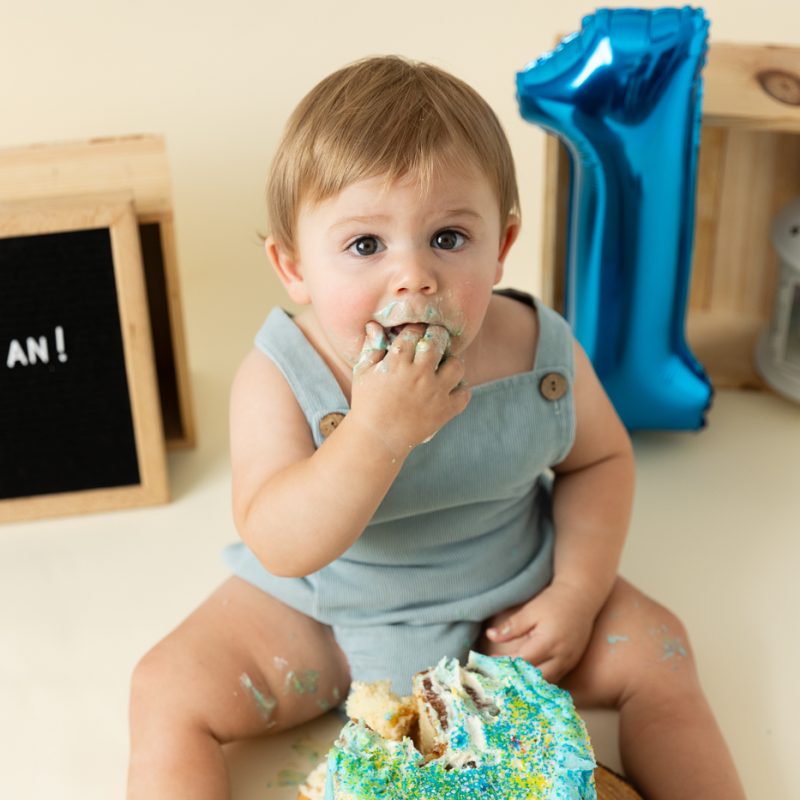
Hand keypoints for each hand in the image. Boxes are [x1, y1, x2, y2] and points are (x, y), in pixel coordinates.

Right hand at [349, 322, 469, 457]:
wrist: (378, 438)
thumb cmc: (367, 403)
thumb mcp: (363, 373)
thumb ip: (371, 347)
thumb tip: (374, 324)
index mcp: (397, 363)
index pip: (413, 332)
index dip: (415, 329)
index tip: (415, 333)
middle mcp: (419, 375)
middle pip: (437, 341)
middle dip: (436, 336)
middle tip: (433, 341)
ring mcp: (435, 393)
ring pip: (457, 365)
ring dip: (452, 362)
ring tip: (443, 366)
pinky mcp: (445, 410)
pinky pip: (465, 393)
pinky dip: (460, 389)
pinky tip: (449, 388)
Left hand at [480, 582, 596, 683]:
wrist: (581, 597)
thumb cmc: (554, 602)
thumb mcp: (531, 611)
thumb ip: (512, 626)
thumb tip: (490, 635)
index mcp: (549, 643)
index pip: (523, 662)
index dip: (506, 665)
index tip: (491, 664)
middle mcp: (561, 657)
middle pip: (535, 679)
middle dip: (516, 680)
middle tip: (498, 676)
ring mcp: (569, 662)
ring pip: (546, 683)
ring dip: (528, 683)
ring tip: (510, 678)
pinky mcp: (572, 663)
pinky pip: (555, 678)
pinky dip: (540, 680)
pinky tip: (527, 677)